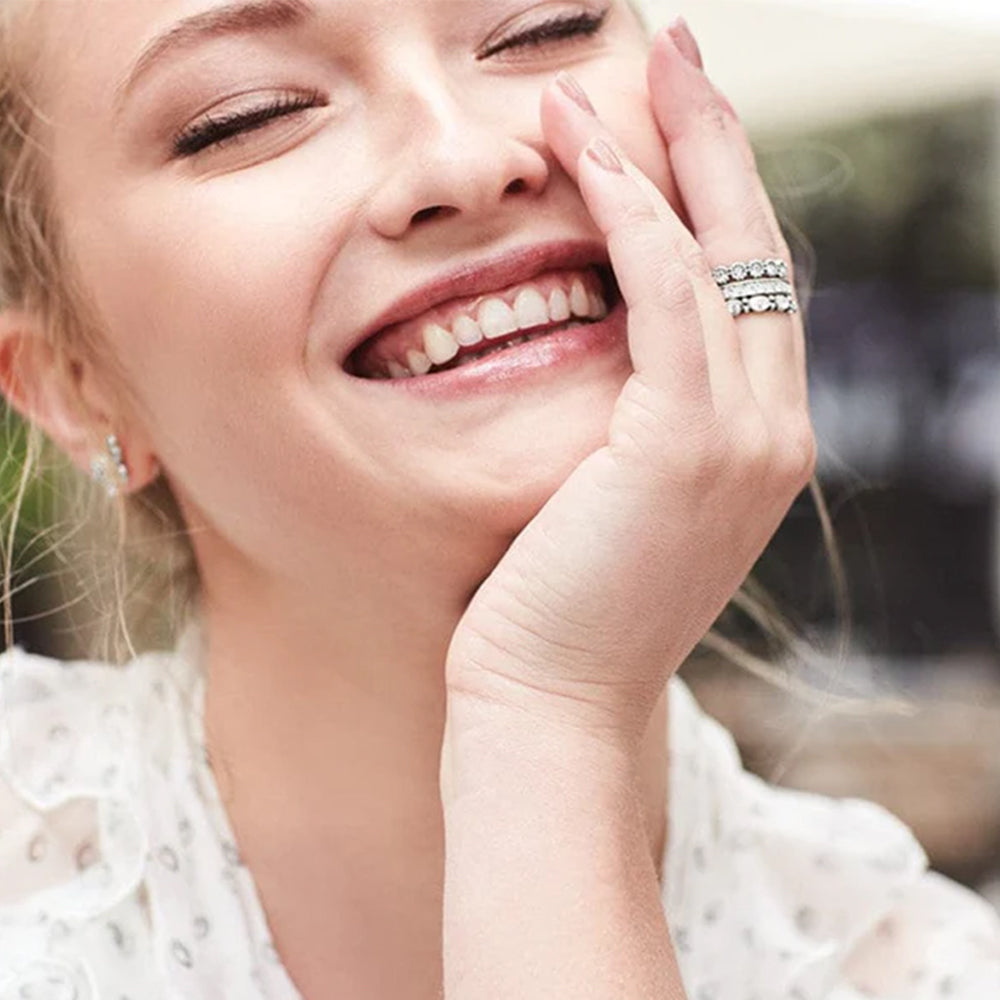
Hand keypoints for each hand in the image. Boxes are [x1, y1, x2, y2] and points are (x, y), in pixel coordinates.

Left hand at [445, 25, 814, 751]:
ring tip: (624, 67)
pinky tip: (587, 146)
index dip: (718, 197)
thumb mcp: (611, 502)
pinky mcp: (685, 443)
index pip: (747, 291)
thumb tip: (597, 355)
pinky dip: (632, 212)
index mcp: (753, 442)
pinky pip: (669, 292)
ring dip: (671, 151)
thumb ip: (631, 427)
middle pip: (756, 249)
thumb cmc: (558, 605)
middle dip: (719, 141)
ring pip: (722, 253)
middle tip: (680, 52)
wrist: (551, 704)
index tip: (674, 125)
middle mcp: (772, 431)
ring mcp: (744, 438)